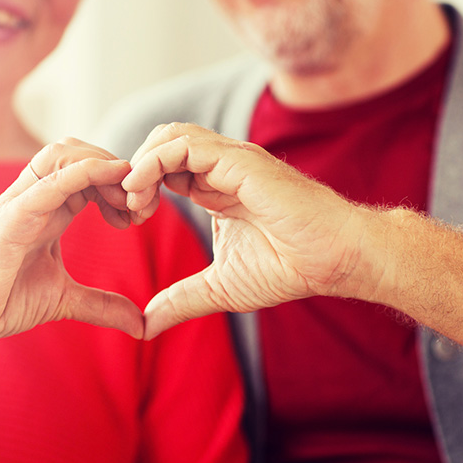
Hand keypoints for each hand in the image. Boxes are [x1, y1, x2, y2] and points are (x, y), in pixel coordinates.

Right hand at [0, 138, 143, 350]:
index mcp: (49, 208)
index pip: (89, 171)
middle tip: (140, 205)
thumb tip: (141, 324)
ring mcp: (21, 201)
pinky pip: (49, 180)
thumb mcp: (66, 299)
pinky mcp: (11, 215)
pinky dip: (84, 171)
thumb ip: (103, 305)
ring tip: (126, 198)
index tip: (141, 213)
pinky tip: (111, 176)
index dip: (120, 183)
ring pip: (63, 153)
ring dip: (103, 165)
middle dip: (117, 169)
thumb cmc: (4, 299)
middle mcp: (36, 197)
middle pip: (79, 151)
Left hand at [122, 123, 372, 338]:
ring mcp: (230, 160)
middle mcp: (219, 167)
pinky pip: (185, 145)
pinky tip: (143, 191)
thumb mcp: (219, 288)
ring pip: (169, 135)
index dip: (139, 186)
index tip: (128, 219)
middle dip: (135, 170)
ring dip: (141, 163)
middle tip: (127, 208)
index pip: (163, 167)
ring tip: (132, 199)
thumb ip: (180, 300)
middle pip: (161, 142)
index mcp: (213, 187)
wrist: (334, 260)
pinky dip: (154, 161)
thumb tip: (145, 326)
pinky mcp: (240, 161)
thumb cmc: (288, 267)